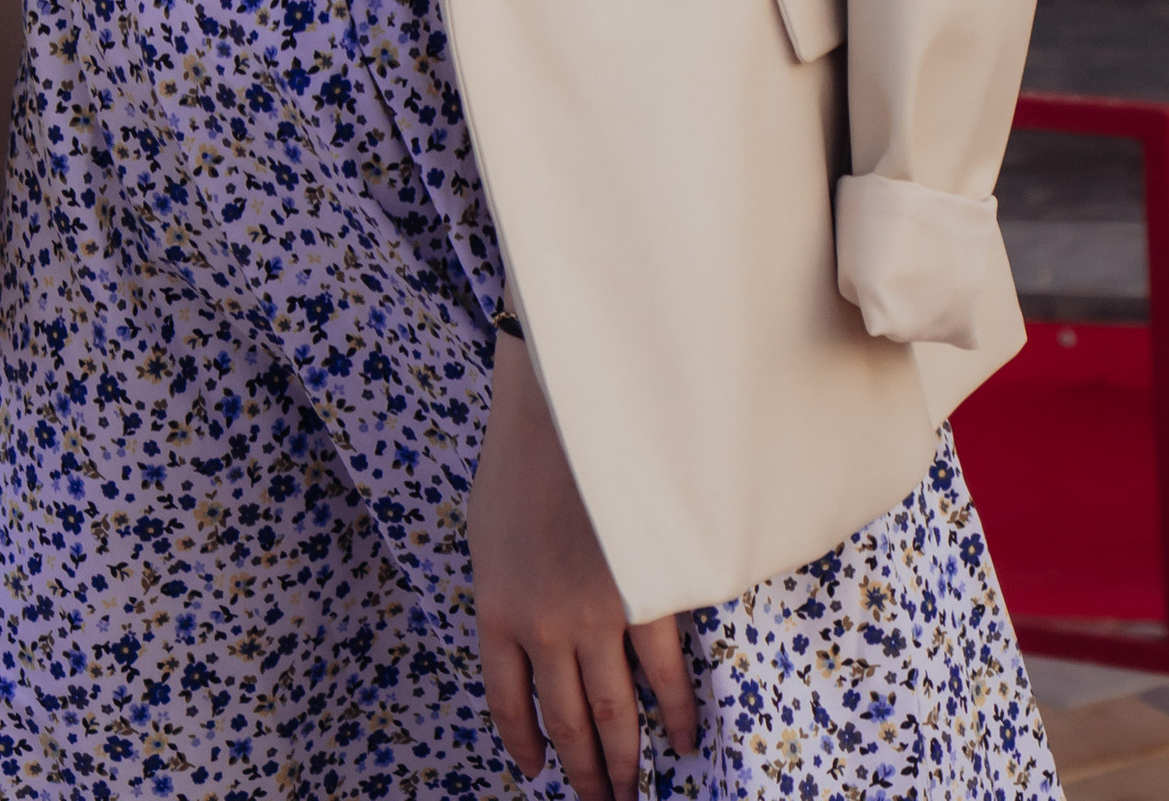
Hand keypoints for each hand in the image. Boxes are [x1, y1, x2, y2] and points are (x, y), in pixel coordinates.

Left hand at [470, 330, 694, 797]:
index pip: (505, 701)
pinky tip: (680, 740)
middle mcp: (541, 627)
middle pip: (564, 721)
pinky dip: (674, 714)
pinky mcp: (642, 596)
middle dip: (582, 770)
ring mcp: (594, 616)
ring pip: (612, 711)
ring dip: (624, 759)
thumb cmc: (521, 455)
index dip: (522, 743)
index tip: (535, 769)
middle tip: (598, 800)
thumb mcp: (487, 528)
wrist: (564, 407)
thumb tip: (519, 631)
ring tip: (633, 789)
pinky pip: (663, 674)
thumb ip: (503, 587)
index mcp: (495, 608)